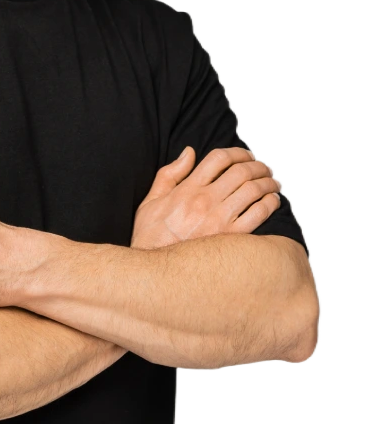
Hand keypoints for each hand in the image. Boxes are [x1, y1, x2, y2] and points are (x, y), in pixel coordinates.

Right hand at [130, 147, 280, 249]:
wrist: (156, 271)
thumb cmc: (151, 236)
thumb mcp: (151, 200)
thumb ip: (170, 173)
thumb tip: (189, 152)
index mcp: (187, 189)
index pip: (218, 158)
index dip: (237, 152)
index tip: (246, 155)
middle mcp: (205, 200)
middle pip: (240, 171)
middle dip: (257, 165)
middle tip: (264, 168)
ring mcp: (220, 219)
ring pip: (253, 190)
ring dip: (267, 182)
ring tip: (272, 182)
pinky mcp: (232, 238)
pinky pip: (259, 214)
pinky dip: (270, 203)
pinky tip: (272, 201)